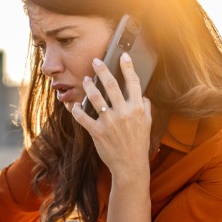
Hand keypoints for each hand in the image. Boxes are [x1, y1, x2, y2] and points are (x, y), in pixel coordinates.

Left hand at [70, 53, 152, 179]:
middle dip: (102, 70)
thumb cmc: (139, 144)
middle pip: (111, 85)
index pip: (133, 82)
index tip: (122, 56)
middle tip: (95, 61)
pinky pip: (83, 118)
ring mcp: (110, 122)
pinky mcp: (98, 132)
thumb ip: (145, 107)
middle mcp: (124, 112)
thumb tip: (142, 95)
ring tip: (84, 80)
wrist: (130, 165)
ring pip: (96, 98)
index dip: (127, 67)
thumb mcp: (147, 123)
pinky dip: (76, 111)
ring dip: (88, 86)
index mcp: (137, 108)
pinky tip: (73, 106)